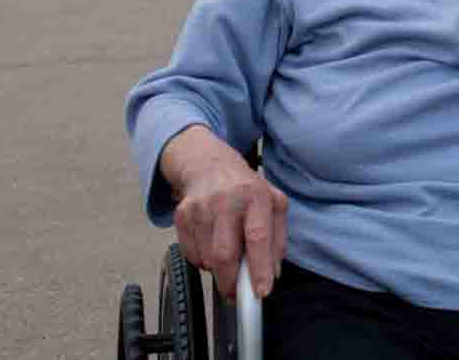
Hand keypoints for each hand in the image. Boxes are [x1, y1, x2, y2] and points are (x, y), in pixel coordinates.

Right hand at [163, 126, 287, 299]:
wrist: (208, 165)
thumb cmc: (246, 189)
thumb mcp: (274, 204)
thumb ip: (277, 238)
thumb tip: (272, 273)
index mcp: (256, 197)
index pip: (257, 237)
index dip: (259, 268)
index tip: (261, 291)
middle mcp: (227, 201)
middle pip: (224, 254)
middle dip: (232, 282)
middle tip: (239, 294)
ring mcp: (200, 208)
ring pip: (206, 259)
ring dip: (218, 270)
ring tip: (228, 258)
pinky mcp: (182, 216)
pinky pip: (191, 255)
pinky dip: (203, 261)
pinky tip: (211, 246)